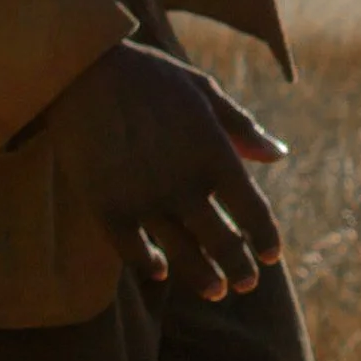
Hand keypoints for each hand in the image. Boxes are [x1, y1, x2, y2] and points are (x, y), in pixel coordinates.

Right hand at [42, 39, 285, 298]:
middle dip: (239, 268)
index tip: (272, 254)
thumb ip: (242, 128)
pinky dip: (149, 265)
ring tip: (216, 291)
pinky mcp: (108, 209)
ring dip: (203, 277)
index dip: (266, 236)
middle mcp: (185, 184)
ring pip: (183, 255)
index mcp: (215, 153)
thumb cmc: (149, 76)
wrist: (82, 70)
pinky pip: (133, 252)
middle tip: (246, 284)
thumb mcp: (204, 92)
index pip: (253, 211)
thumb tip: (279, 155)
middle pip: (223, 242)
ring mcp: (146, 201)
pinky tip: (160, 271)